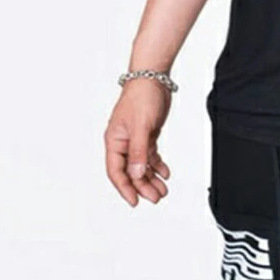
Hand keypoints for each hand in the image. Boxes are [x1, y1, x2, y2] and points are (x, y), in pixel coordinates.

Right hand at [104, 78, 172, 205]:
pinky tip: (164, 172)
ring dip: (151, 177)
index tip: (135, 201)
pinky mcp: (147, 134)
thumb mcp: (141, 126)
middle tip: (156, 197)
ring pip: (141, 165)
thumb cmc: (141, 96)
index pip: (116, 171)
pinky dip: (157, 164)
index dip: (125, 188)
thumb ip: (138, 151)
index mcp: (115, 140)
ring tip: (162, 189)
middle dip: (142, 185)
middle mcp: (123, 142)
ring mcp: (135, 138)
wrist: (153, 78)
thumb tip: (135, 174)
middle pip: (131, 171)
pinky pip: (150, 155)